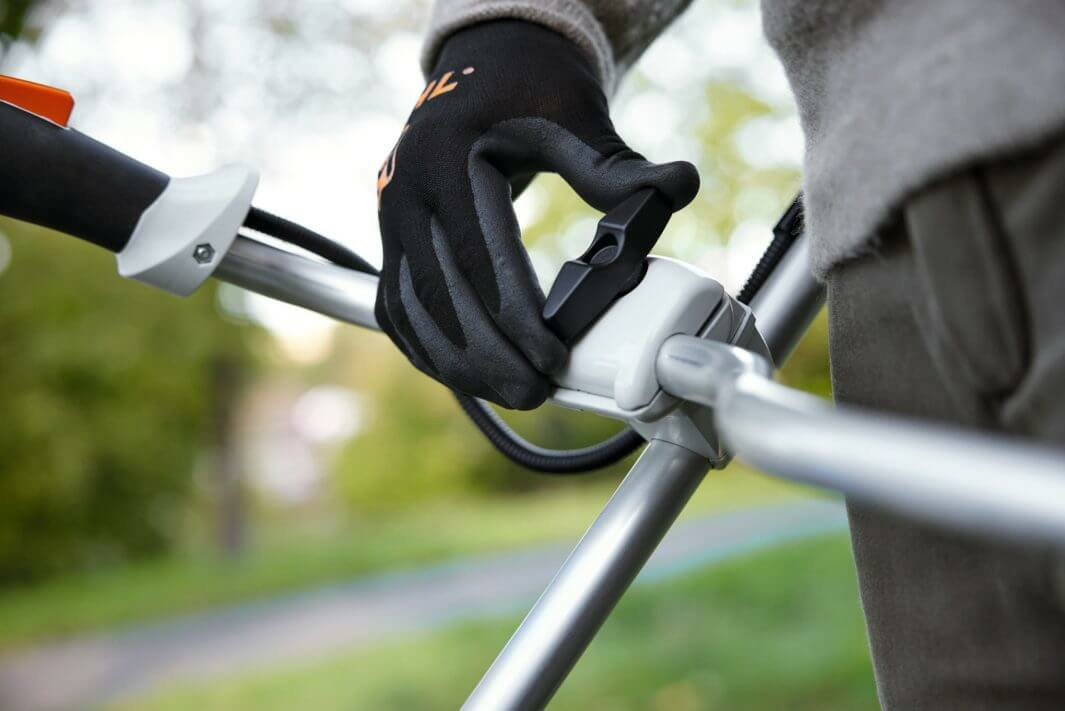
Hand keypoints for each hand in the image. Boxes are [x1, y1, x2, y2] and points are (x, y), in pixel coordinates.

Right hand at [375, 20, 698, 408]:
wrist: (481, 70)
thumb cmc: (529, 91)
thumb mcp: (573, 115)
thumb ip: (615, 164)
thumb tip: (679, 186)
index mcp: (445, 159)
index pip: (478, 257)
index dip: (515, 317)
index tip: (553, 358)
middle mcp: (405, 191)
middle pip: (440, 296)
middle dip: (487, 355)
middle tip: (533, 394)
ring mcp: (391, 217)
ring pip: (412, 310)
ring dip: (456, 362)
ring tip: (508, 393)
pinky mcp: (392, 239)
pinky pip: (398, 308)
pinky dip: (429, 348)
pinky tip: (465, 374)